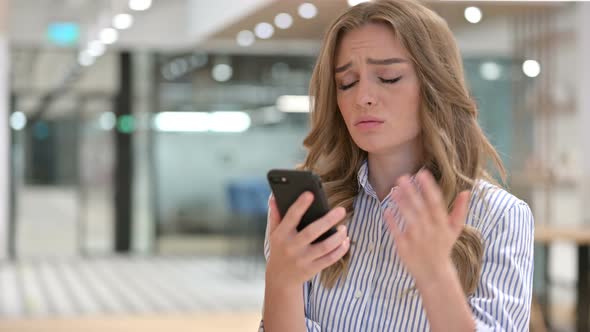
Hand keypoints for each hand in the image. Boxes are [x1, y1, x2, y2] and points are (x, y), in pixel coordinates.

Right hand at [265, 193, 349, 286]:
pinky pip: (330, 259)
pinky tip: (345, 240)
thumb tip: (273, 196)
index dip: (300, 205)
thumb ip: (275, 214)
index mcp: (281, 235)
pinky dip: (340, 249)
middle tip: (341, 210)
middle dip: (329, 220)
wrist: (279, 279)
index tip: (310, 194)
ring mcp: (303, 259)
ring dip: (338, 236)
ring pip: (325, 246)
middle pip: (313, 232)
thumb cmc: (279, 249)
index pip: (291, 217)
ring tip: (344, 227)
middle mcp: (292, 247)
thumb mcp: (273, 233)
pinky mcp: (312, 269)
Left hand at [384, 170, 469, 286]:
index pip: (435, 203)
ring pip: (408, 218)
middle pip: (420, 208)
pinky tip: (386, 210)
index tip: (422, 173)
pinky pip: (397, 232)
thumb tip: (466, 191)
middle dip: (411, 192)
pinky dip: (392, 222)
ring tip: (394, 189)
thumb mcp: (454, 230)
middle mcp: (430, 231)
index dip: (429, 188)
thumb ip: (460, 210)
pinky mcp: (404, 248)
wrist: (434, 274)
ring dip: (401, 203)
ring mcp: (416, 240)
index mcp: (442, 225)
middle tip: (402, 177)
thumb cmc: (442, 247)